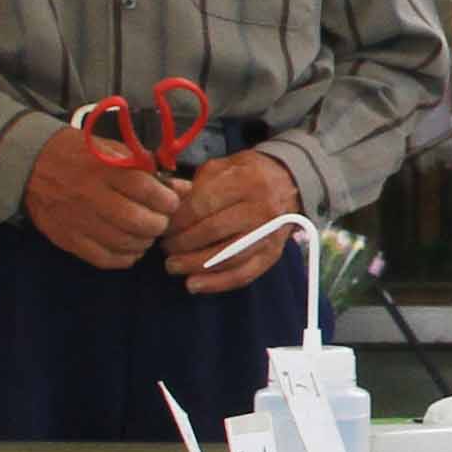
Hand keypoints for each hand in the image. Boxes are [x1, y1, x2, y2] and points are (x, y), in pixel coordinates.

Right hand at [22, 122, 178, 270]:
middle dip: (159, 224)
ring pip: (126, 244)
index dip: (167, 201)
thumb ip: (148, 169)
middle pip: (140, 222)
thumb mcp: (113, 150)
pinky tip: (129, 246)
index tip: (170, 202)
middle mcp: (93, 196)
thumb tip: (182, 189)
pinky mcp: (69, 239)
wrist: (32, 165)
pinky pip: (106, 259)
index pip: (148, 191)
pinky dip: (125, 257)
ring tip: (145, 232)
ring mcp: (80, 221)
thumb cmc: (80, 155)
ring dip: (144, 241)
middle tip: (159, 220)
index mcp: (106, 170)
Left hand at [167, 147, 302, 295]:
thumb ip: (194, 185)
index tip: (163, 227)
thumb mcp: (222, 168)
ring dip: (195, 265)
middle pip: (213, 231)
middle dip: (182, 243)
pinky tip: (195, 284)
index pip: (203, 204)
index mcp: (245, 181)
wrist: (289, 183)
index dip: (178, 220)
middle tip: (165, 247)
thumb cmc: (248, 174)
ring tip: (173, 266)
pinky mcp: (272, 253)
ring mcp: (269, 234)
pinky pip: (244, 274)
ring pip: (227, 256)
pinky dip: (217, 283)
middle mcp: (261, 208)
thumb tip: (166, 203)